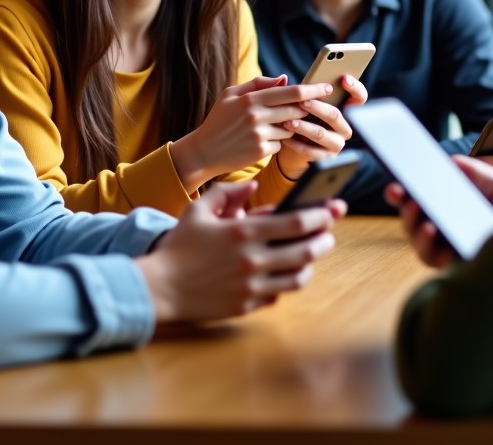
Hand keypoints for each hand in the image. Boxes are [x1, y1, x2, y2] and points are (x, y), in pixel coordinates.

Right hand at [136, 181, 342, 322]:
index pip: (296, 222)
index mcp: (243, 232)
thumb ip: (228, 193)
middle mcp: (252, 260)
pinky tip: (287, 271)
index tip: (332, 207)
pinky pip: (279, 294)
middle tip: (330, 232)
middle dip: (325, 238)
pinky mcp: (248, 306)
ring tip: (312, 252)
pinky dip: (288, 282)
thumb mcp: (199, 210)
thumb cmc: (180, 245)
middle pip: (306, 250)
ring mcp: (252, 286)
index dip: (320, 214)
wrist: (161, 287)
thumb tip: (253, 186)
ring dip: (311, 262)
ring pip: (299, 276)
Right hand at [170, 76, 338, 190]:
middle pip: (296, 109)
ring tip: (274, 125)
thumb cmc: (219, 119)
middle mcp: (256, 116)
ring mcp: (259, 135)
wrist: (204, 151)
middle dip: (307, 108)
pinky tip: (264, 140)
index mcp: (250, 98)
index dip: (312, 89)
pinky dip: (278, 141)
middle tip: (312, 106)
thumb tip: (285, 78)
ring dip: (290, 126)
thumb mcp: (230, 95)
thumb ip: (258, 84)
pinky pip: (281, 144)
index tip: (327, 86)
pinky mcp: (261, 152)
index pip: (291, 92)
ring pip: (291, 128)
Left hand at [275, 75, 363, 178]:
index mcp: (344, 109)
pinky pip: (311, 150)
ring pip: (321, 134)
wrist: (294, 144)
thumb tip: (292, 82)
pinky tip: (285, 138)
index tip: (344, 79)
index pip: (359, 97)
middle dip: (317, 108)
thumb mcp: (306, 101)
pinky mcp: (326, 157)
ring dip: (303, 127)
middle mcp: (344, 127)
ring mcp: (337, 143)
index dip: (355, 87)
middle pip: (335, 115)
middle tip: (302, 103)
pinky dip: (296, 143)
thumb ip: (307, 92)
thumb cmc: (301, 115)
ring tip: (288, 122)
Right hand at [384, 154, 492, 268]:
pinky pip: (430, 258)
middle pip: (412, 217)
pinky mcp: (455, 266)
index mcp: (454, 204)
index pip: (421, 197)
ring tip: (421, 213)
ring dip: (412, 224)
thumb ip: (478, 171)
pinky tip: (433, 231)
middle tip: (400, 192)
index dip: (402, 191)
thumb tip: (451, 161)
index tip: (395, 183)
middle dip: (403, 205)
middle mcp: (447, 226)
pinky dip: (427, 245)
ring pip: (416, 238)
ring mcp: (449, 247)